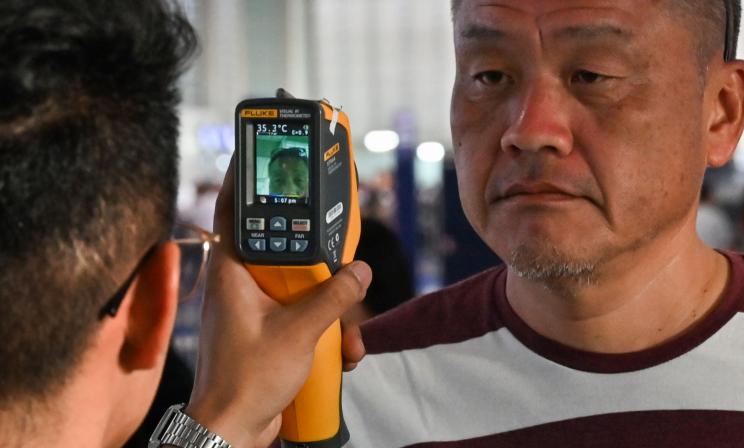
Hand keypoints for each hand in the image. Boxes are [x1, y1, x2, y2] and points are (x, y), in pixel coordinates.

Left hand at [184, 165, 371, 446]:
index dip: (246, 178)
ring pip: (302, 286)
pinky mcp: (272, 331)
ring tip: (345, 336)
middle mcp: (242, 285)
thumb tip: (359, 271)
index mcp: (233, 273)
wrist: (233, 431)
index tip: (264, 154)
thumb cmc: (244, 382)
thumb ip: (332, 298)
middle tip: (341, 258)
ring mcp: (258, 309)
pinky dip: (327, 331)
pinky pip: (306, 316)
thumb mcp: (297, 333)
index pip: (235, 210)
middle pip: (284, 246)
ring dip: (331, 309)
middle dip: (319, 262)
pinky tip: (341, 354)